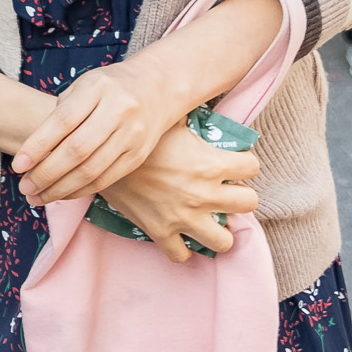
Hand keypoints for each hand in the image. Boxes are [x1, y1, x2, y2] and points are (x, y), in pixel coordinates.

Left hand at [10, 59, 185, 206]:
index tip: (17, 165)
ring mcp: (132, 134)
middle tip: (24, 188)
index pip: (62, 121)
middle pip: (77, 150)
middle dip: (46, 173)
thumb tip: (34, 154)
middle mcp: (118, 110)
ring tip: (37, 197)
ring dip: (61, 189)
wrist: (158, 87)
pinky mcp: (139, 155)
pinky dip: (81, 190)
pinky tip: (62, 195)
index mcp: (97, 87)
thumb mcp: (83, 86)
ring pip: (92, 170)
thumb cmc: (107, 87)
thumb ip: (61, 114)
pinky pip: (106, 178)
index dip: (38, 145)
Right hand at [92, 121, 260, 261]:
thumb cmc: (136, 131)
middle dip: (240, 196)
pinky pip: (181, 255)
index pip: (252, 166)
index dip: (245, 162)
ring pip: (224, 241)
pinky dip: (182, 247)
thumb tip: (201, 96)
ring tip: (209, 218)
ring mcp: (183, 217)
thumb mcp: (170, 116)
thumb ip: (193, 115)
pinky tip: (179, 234)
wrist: (99, 153)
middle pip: (249, 203)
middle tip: (225, 190)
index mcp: (210, 163)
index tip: (234, 162)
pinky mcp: (161, 232)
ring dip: (219, 230)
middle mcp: (203, 193)